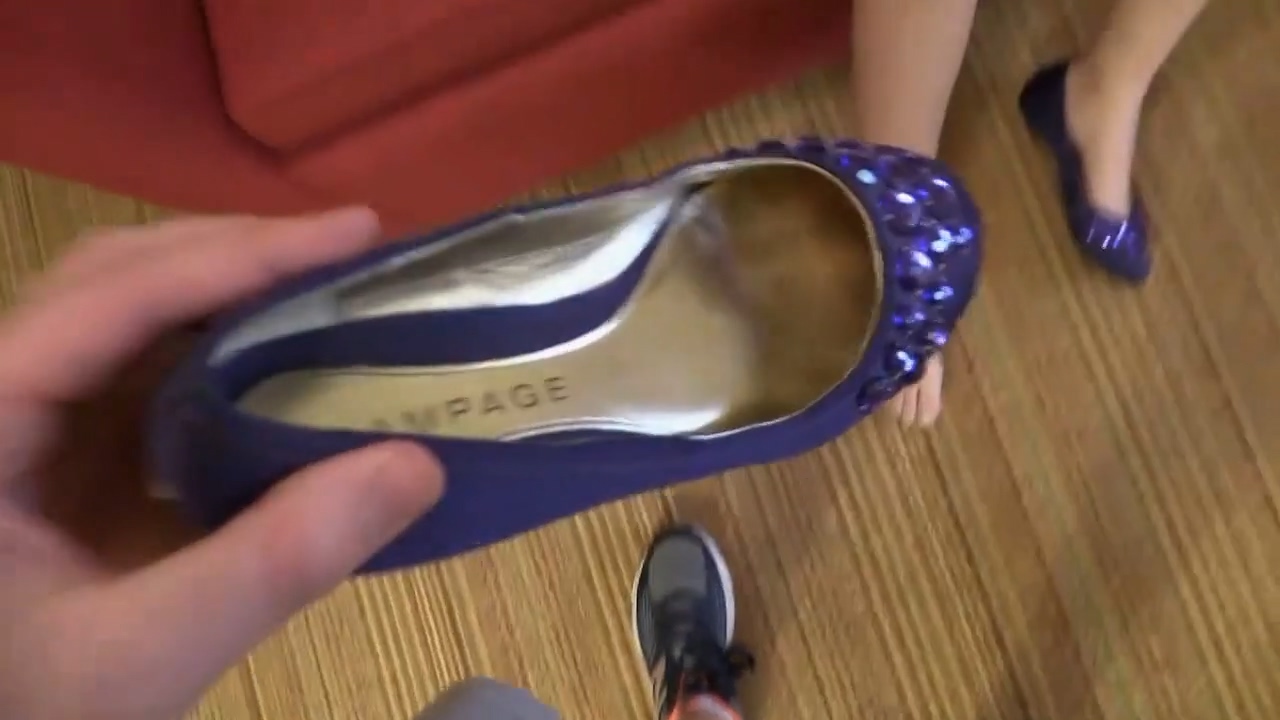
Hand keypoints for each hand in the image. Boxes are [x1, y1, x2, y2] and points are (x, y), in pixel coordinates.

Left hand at [0, 208, 445, 719]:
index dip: (238, 255)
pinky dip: (222, 356)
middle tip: (356, 254)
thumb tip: (416, 464)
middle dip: (238, 255)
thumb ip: (272, 564)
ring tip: (331, 293)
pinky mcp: (58, 457)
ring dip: (231, 295)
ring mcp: (24, 423)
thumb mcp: (141, 657)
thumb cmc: (23, 713)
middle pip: (113, 280)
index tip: (355, 232)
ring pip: (127, 317)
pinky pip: (142, 375)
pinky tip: (285, 367)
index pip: (112, 298)